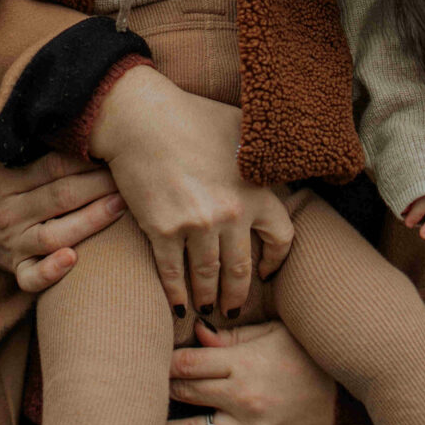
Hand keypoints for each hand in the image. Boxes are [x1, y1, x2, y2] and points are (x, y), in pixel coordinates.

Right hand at [0, 151, 124, 293]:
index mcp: (6, 178)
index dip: (84, 159)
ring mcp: (14, 242)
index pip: (52, 166)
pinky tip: (72, 260)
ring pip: (55, 234)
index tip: (112, 150)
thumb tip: (73, 118)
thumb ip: (28, 143)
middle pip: (61, 196)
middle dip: (98, 185)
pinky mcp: (16, 268)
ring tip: (121, 206)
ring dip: (91, 221)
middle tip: (129, 175)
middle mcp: (10, 210)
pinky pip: (31, 277)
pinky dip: (50, 272)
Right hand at [88, 66, 293, 316]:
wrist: (140, 117)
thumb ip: (262, 151)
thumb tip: (284, 155)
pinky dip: (176, 294)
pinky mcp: (162, 230)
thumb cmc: (191, 115)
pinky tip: (179, 306)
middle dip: (238, 294)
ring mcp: (196, 224)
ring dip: (208, 298)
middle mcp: (230, 213)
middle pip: (241, 268)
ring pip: (208, 276)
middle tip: (233, 308)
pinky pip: (173, 272)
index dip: (275, 260)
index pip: (280, 237)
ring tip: (207, 309)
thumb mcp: (241, 126)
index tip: (265, 272)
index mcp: (256, 190)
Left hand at [160, 317, 336, 424]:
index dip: (163, 362)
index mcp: (244, 364)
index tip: (145, 361)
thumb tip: (195, 333)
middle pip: (186, 393)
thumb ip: (232, 338)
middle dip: (159, 390)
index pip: (187, 362)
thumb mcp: (273, 336)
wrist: (348, 401)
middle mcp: (243, 399)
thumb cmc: (306, 359)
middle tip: (135, 390)